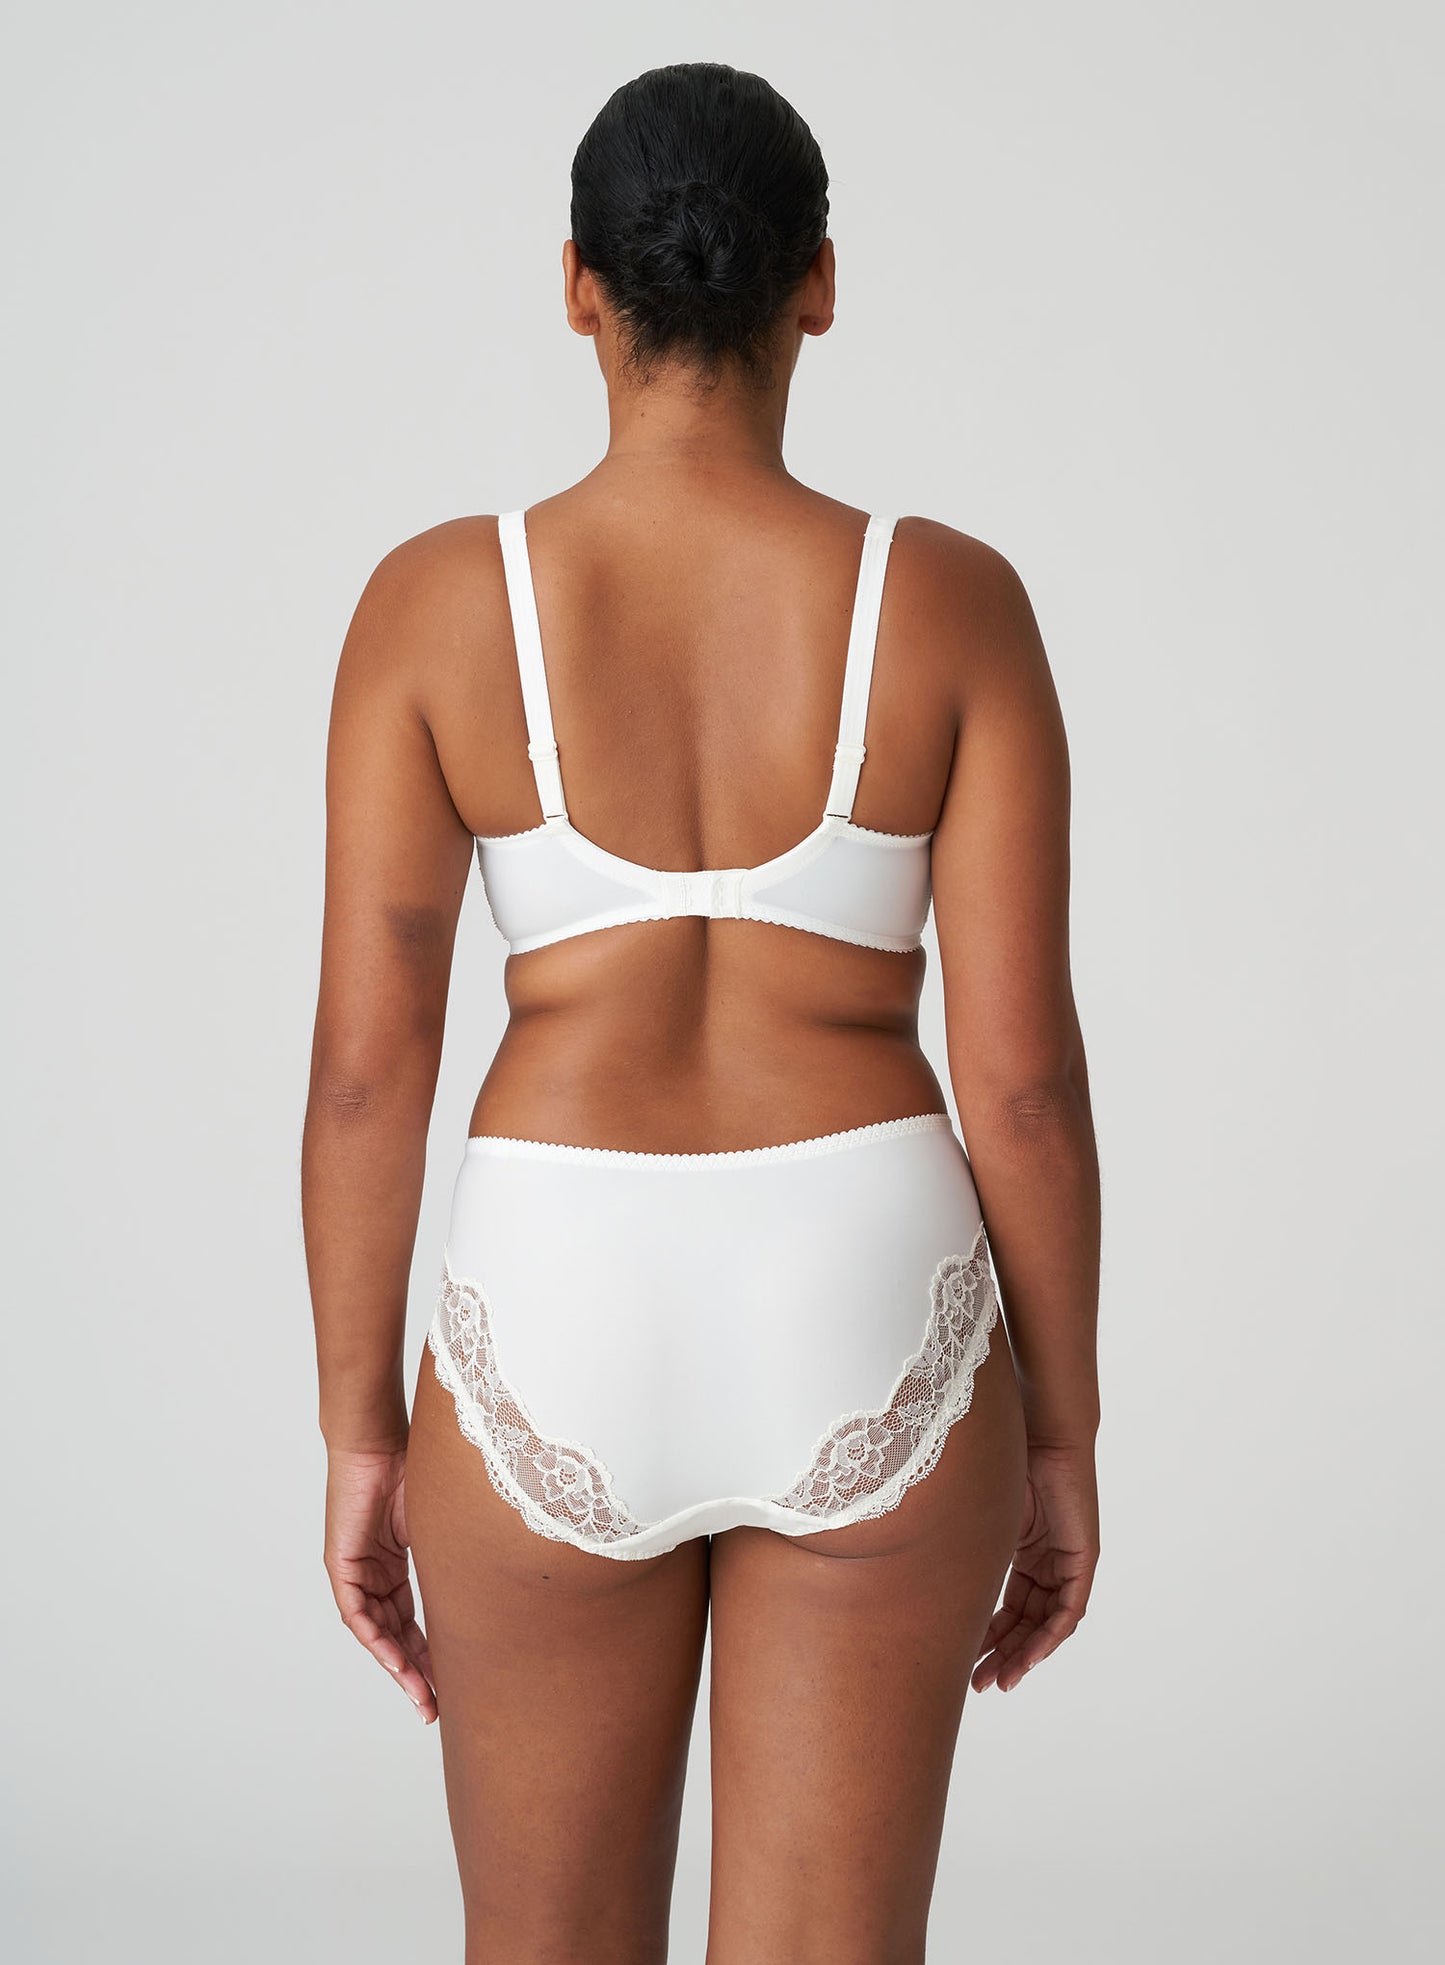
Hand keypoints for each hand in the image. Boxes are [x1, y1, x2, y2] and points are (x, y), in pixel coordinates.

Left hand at [324, 1441, 436, 1723]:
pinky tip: (399, 1664)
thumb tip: (496, 1576)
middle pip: (397, 1636)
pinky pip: (359, 1616)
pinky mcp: (343, 1568)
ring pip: (378, 1634)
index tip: (453, 1683)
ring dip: (400, 1667)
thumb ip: (453, 1556)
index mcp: (397, 1566)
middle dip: (418, 1674)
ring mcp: (357, 1574)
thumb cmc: (414, 1468)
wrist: (379, 1441)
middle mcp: (375, 1575)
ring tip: (424, 1697)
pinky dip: (379, 1642)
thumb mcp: (441, 1524)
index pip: (415, 1622)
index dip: (433, 1654)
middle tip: (439, 1707)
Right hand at [972, 1438, 1098, 1692]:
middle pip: (1026, 1622)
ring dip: (1024, 1654)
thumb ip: (961, 1547)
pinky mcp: (1082, 1559)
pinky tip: (1029, 1656)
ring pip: (1047, 1623)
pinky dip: (1050, 1636)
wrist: (1036, 1432)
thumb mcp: (976, 1516)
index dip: (989, 1637)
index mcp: (1021, 1552)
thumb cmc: (1001, 1460)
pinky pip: (1069, 1610)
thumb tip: (907, 1565)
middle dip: (1002, 1655)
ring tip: (1000, 1680)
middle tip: (979, 1684)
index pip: (1008, 1607)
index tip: (966, 1663)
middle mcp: (1046, 1561)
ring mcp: (1065, 1561)